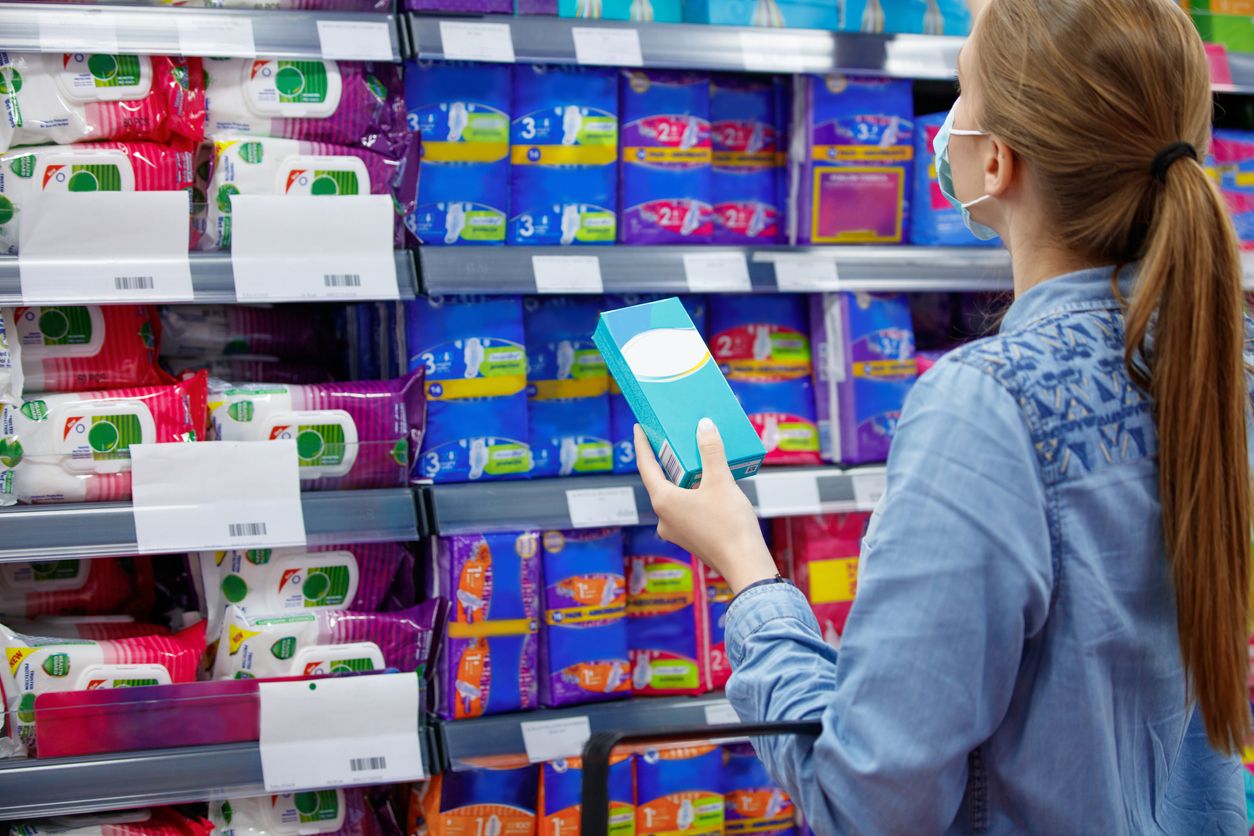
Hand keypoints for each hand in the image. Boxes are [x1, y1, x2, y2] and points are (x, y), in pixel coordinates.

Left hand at [634, 419, 777, 593]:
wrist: (744, 563)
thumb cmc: (729, 524)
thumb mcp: (721, 481)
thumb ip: (711, 450)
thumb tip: (704, 425)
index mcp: (663, 501)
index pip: (646, 466)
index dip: (642, 444)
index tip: (638, 428)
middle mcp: (663, 517)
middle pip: (660, 480)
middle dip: (666, 460)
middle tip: (671, 439)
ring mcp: (675, 530)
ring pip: (674, 495)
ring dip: (682, 477)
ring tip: (694, 460)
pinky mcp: (689, 537)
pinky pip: (685, 508)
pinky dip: (691, 493)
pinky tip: (707, 486)